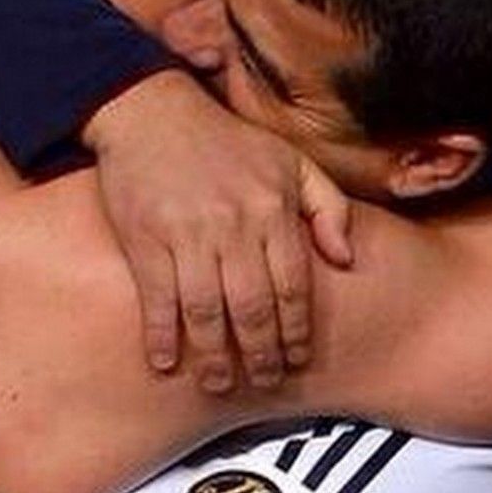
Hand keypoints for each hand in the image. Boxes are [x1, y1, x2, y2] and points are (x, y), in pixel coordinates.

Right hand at [79, 69, 353, 395]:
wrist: (151, 108)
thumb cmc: (226, 140)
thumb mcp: (290, 161)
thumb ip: (328, 208)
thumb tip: (346, 260)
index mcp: (273, 209)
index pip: (293, 285)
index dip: (296, 330)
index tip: (298, 360)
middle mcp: (234, 226)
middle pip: (254, 308)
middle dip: (262, 354)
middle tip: (264, 382)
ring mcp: (188, 234)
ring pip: (208, 312)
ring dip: (214, 356)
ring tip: (219, 384)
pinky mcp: (146, 239)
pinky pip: (158, 299)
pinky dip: (161, 336)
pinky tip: (166, 364)